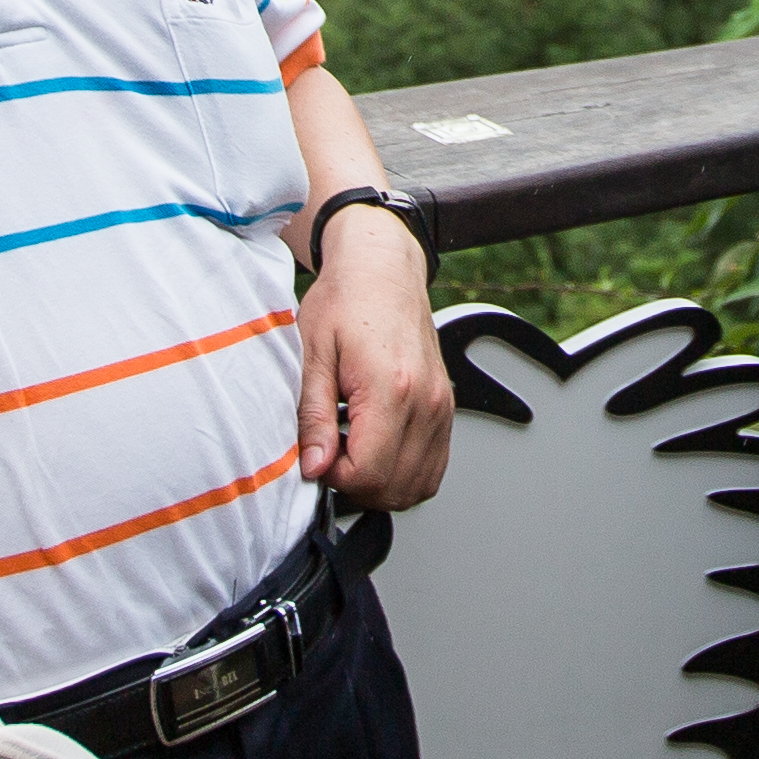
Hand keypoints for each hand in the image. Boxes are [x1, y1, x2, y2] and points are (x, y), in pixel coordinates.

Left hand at [295, 208, 453, 509]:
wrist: (382, 269)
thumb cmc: (345, 301)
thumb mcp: (313, 356)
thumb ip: (313, 417)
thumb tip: (313, 467)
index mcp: (391, 388)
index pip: (369, 474)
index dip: (334, 478)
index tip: (317, 456)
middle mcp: (426, 402)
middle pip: (396, 488)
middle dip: (356, 486)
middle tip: (330, 455)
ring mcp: (441, 407)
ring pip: (418, 485)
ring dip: (381, 485)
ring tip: (352, 452)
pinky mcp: (446, 408)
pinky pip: (433, 468)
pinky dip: (404, 474)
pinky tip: (376, 450)